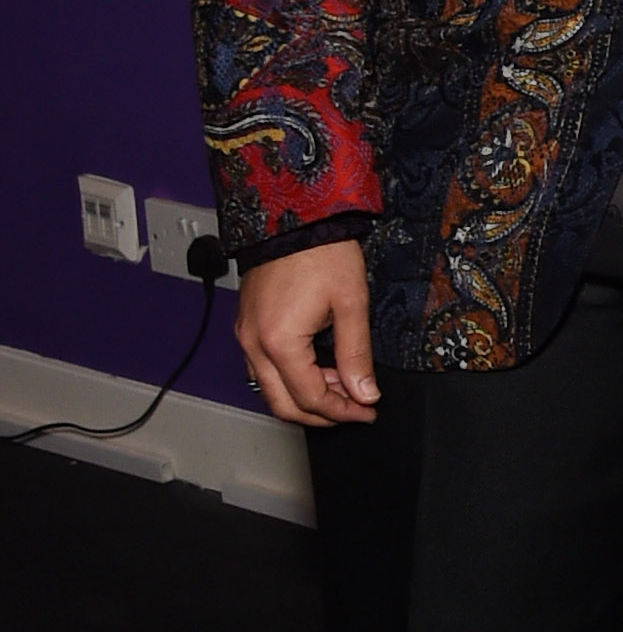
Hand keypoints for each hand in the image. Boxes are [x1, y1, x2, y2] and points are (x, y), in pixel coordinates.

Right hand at [236, 240, 379, 425]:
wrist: (292, 217)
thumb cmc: (321, 253)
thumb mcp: (350, 304)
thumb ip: (356, 354)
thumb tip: (365, 393)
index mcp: (279, 342)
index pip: (310, 398)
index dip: (342, 412)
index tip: (367, 411)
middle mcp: (253, 344)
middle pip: (282, 404)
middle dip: (320, 415)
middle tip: (354, 410)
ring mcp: (245, 335)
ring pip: (269, 389)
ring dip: (304, 397)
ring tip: (341, 387)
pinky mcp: (246, 325)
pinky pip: (263, 368)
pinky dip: (289, 378)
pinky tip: (317, 369)